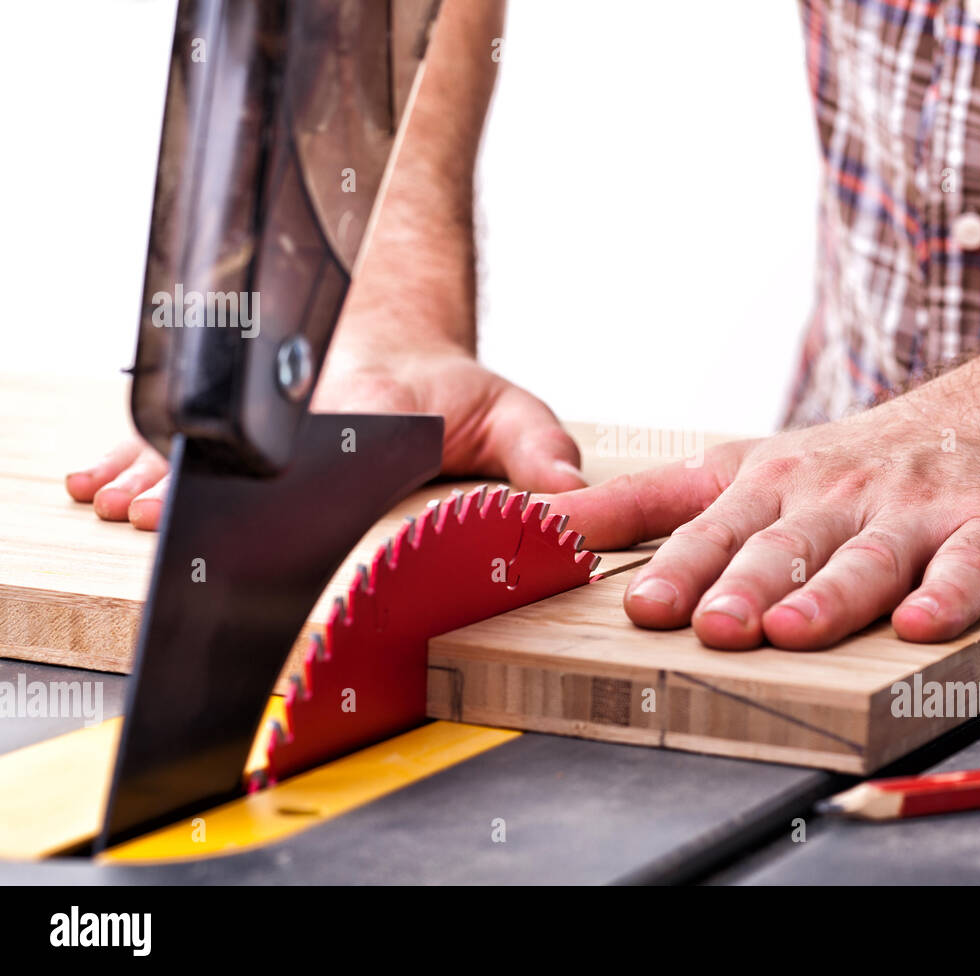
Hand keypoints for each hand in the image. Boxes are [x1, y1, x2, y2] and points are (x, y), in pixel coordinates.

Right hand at [65, 337, 583, 529]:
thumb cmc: (446, 387)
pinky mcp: (231, 423)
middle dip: (187, 490)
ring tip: (116, 501)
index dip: (266, 484)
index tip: (232, 503)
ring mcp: (256, 418)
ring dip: (150, 478)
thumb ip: (539, 451)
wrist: (393, 335)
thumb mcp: (506, 413)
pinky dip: (132, 462)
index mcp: (356, 413)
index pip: (304, 454)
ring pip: (191, 448)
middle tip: (145, 517)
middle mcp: (293, 414)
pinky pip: (172, 441)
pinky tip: (97, 483)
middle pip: (232, 460)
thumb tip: (568, 496)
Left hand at [548, 371, 979, 647]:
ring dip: (828, 594)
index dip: (679, 567)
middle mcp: (837, 494)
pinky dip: (948, 595)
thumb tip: (549, 525)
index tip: (641, 606)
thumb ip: (647, 502)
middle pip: (785, 545)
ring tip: (791, 629)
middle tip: (710, 627)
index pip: (716, 526)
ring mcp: (913, 511)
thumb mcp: (743, 468)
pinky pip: (967, 566)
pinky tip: (922, 623)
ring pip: (866, 557)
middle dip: (743, 586)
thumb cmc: (852, 464)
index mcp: (774, 483)